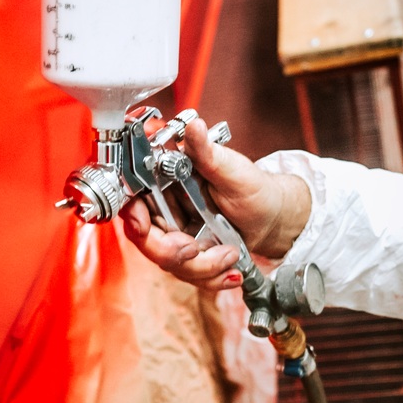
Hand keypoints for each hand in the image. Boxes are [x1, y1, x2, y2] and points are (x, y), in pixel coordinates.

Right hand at [119, 116, 312, 292]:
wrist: (272, 218)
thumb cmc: (254, 189)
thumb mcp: (233, 169)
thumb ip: (207, 152)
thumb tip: (194, 126)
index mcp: (166, 180)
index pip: (130, 198)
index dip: (130, 214)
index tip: (142, 224)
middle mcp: (165, 207)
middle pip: (144, 237)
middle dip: (172, 251)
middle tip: (197, 249)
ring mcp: (175, 233)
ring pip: (167, 261)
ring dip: (202, 266)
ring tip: (230, 254)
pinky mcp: (187, 255)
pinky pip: (187, 274)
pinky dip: (211, 276)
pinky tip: (231, 269)